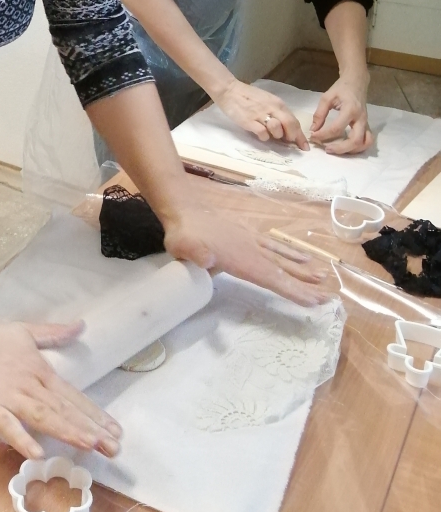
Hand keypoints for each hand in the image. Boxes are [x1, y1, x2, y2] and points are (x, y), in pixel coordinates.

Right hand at [0, 319, 121, 459]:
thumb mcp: (26, 332)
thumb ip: (54, 333)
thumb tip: (81, 325)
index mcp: (41, 371)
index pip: (73, 396)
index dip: (94, 414)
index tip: (116, 431)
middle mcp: (31, 386)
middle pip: (64, 410)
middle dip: (90, 428)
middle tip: (115, 447)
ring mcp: (10, 397)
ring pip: (43, 416)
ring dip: (67, 430)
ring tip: (90, 444)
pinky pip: (7, 424)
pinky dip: (21, 437)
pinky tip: (36, 453)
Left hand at [163, 205, 329, 306]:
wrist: (183, 210)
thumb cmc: (183, 234)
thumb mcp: (183, 247)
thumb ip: (194, 255)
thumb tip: (207, 260)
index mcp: (240, 260)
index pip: (271, 279)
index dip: (292, 291)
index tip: (314, 301)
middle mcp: (251, 250)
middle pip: (282, 270)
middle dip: (305, 284)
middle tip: (328, 295)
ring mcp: (251, 240)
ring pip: (282, 257)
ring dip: (302, 268)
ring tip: (322, 276)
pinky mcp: (248, 233)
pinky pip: (274, 244)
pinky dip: (289, 250)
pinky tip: (301, 255)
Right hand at [214, 78, 308, 149]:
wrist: (229, 90)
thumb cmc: (249, 97)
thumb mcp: (268, 101)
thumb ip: (278, 112)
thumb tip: (288, 129)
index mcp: (278, 103)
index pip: (294, 121)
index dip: (301, 136)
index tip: (305, 147)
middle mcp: (272, 108)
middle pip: (290, 125)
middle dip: (292, 137)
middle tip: (288, 143)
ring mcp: (261, 115)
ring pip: (278, 130)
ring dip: (277, 136)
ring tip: (271, 135)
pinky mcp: (249, 121)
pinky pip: (262, 133)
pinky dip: (264, 137)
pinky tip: (260, 134)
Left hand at [310, 76, 372, 154]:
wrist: (357, 82)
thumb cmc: (341, 88)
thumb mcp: (327, 97)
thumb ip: (319, 114)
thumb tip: (313, 130)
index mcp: (350, 110)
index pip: (336, 128)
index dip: (323, 135)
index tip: (313, 136)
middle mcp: (361, 119)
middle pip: (355, 141)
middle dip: (340, 149)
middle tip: (326, 150)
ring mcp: (366, 123)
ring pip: (364, 143)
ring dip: (351, 151)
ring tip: (337, 150)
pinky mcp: (367, 125)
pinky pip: (367, 140)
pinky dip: (359, 148)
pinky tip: (347, 148)